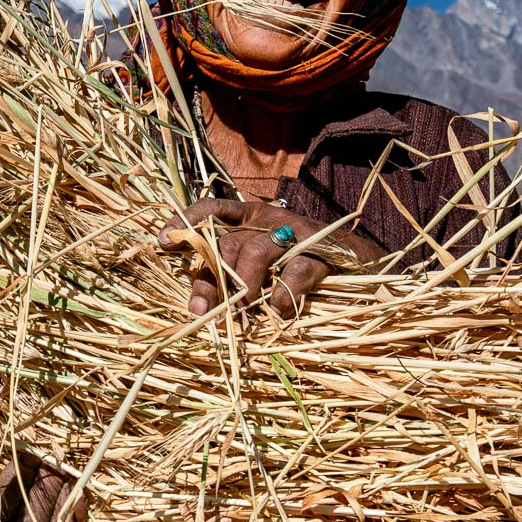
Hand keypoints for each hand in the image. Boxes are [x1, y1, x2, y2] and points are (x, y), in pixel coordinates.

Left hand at [157, 198, 384, 317]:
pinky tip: (279, 311)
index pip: (214, 208)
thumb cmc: (301, 260)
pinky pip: (296, 272)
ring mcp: (297, 233)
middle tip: (202, 311)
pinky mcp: (321, 253)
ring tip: (241, 313)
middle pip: (229, 243)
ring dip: (244, 286)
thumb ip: (234, 271)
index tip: (164, 242)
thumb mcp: (265, 258)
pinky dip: (284, 295)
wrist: (357, 257)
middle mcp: (270, 220)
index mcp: (251, 217)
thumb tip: (202, 305)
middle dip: (211, 279)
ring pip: (258, 252)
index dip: (187, 220)